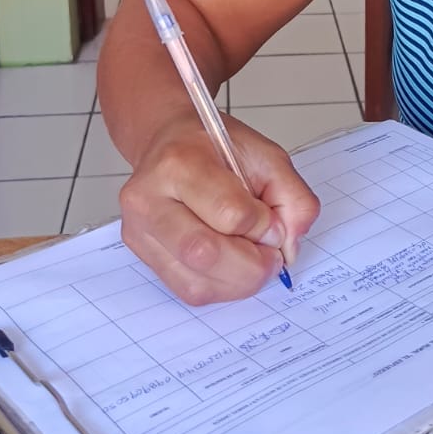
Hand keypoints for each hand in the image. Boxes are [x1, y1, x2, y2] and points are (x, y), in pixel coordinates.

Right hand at [118, 117, 320, 303]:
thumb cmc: (214, 148)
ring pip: (196, 283)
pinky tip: (232, 267)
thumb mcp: (265, 155)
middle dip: (253, 264)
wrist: (169, 143)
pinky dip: (222, 287)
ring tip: (253, 259)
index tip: (274, 222)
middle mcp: (149, 199)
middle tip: (272, 254)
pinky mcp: (142, 255)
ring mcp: (140, 231)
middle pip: (204, 254)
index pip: (229, 213)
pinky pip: (188, 291)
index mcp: (179, 162)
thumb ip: (292, 197)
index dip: (264, 226)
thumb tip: (288, 246)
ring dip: (239, 281)